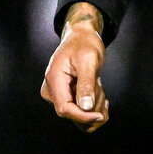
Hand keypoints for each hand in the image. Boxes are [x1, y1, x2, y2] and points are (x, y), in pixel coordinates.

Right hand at [40, 18, 108, 133]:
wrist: (81, 37)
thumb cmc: (84, 44)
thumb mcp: (89, 59)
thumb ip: (86, 83)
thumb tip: (85, 107)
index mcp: (54, 79)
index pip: (65, 109)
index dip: (83, 116)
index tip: (100, 115)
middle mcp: (51, 90)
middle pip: (73, 113)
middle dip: (92, 106)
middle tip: (100, 85)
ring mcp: (57, 95)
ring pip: (78, 114)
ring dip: (94, 105)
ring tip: (97, 83)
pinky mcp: (64, 97)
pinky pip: (80, 112)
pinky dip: (93, 106)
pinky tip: (98, 92)